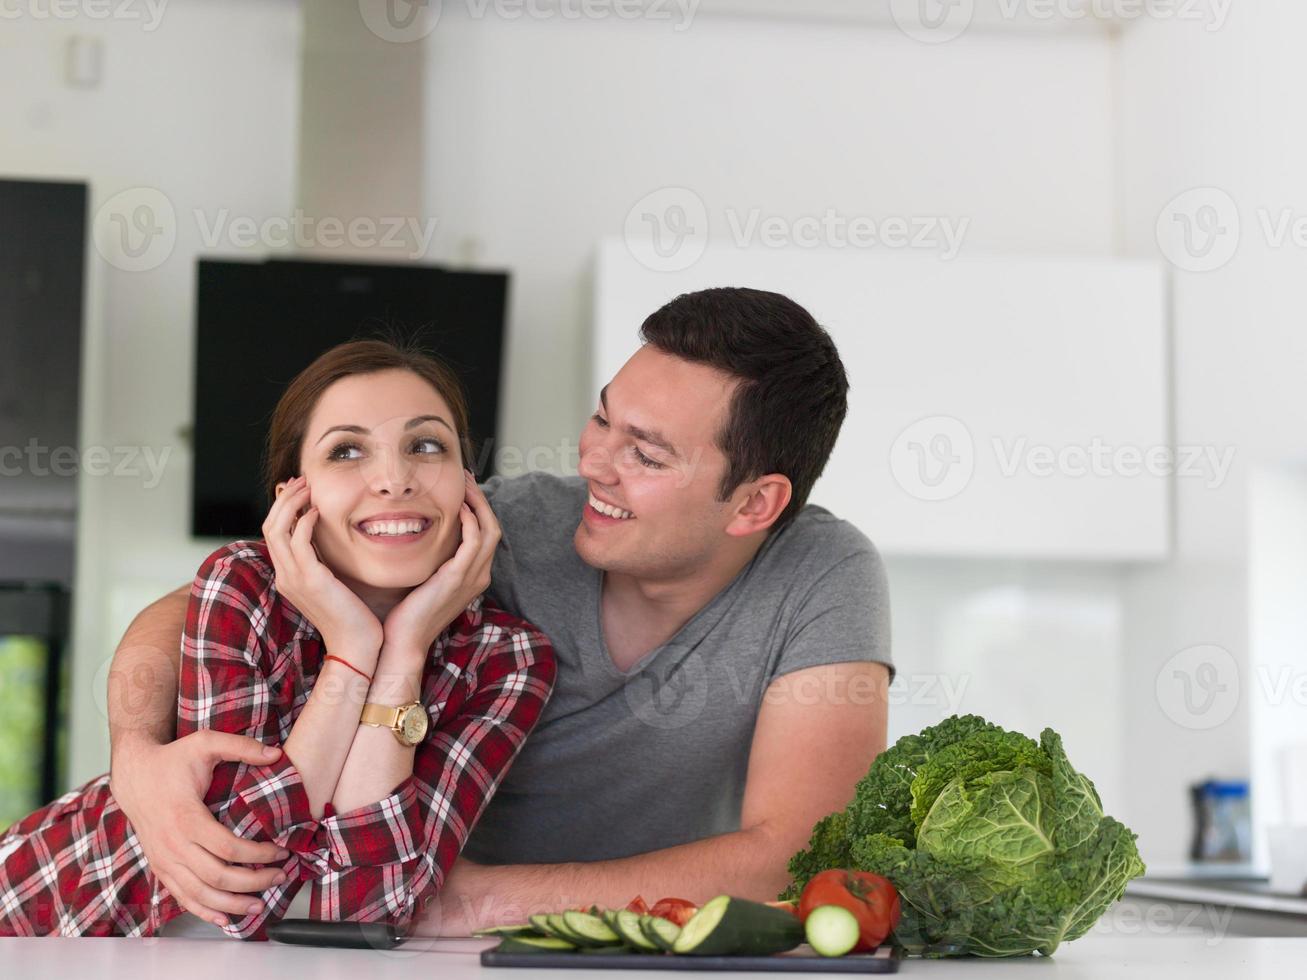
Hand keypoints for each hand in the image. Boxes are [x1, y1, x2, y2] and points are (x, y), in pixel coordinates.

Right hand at [110, 730, 290, 925]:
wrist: (135, 776)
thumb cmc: (172, 760)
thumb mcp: (205, 742)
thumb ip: (241, 746)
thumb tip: (277, 754)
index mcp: (186, 817)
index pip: (229, 848)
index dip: (259, 855)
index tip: (281, 851)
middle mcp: (173, 844)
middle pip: (218, 876)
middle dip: (254, 881)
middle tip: (280, 876)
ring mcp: (164, 859)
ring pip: (200, 894)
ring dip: (232, 904)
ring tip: (260, 904)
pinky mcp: (160, 867)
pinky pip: (182, 897)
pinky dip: (204, 911)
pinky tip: (224, 918)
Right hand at [263, 474, 383, 656]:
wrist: (358, 647)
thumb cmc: (353, 616)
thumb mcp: (334, 584)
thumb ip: (325, 562)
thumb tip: (329, 540)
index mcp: (288, 577)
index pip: (274, 534)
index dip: (284, 507)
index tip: (302, 490)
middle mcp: (285, 576)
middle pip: (269, 526)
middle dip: (284, 499)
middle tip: (302, 480)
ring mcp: (294, 579)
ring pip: (277, 529)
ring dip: (292, 503)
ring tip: (308, 487)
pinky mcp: (311, 580)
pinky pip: (298, 542)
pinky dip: (305, 521)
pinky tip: (318, 511)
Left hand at [381, 471, 500, 658]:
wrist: (403, 642)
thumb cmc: (407, 613)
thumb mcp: (425, 579)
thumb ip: (433, 558)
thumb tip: (421, 532)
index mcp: (473, 576)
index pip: (486, 533)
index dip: (478, 508)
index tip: (463, 488)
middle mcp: (479, 576)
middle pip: (493, 527)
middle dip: (481, 499)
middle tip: (465, 478)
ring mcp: (472, 578)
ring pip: (489, 530)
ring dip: (478, 503)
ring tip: (464, 485)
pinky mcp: (458, 578)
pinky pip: (474, 542)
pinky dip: (470, 521)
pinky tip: (458, 508)